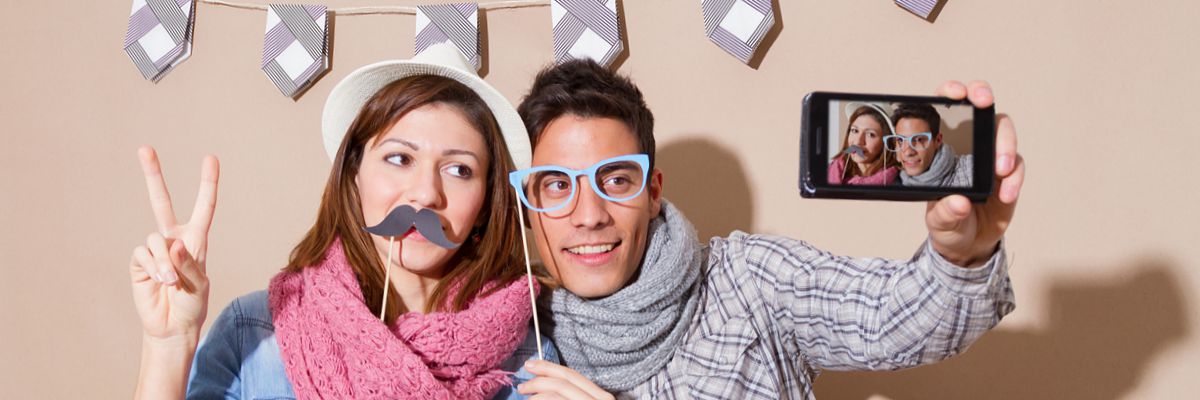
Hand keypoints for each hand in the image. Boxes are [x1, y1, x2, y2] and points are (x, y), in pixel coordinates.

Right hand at [129, 146, 218, 341]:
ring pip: (155, 240)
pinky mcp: (139, 261)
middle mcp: (174, 239)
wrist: (172, 326)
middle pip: (161, 202)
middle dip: (153, 175)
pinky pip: (143, 253)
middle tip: (144, 148)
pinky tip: (159, 281)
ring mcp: (155, 249)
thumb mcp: (199, 284)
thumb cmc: (192, 304)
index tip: (210, 158)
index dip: (207, 183)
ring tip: (172, 282)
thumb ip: (188, 263)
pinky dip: (153, 267)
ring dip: (165, 262)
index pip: (204, 207)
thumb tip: (173, 244)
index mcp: (196, 239)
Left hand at [516, 360, 613, 399]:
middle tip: (522, 385)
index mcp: (601, 397)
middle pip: (565, 381)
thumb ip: (571, 395)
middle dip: (539, 379)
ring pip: (558, 391)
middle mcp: (600, 399)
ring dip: (537, 393)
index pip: (572, 375)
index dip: (549, 368)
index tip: (531, 365)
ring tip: (526, 398)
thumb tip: (545, 387)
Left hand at [926, 81, 1023, 266]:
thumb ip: (944, 212)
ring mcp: (991, 157)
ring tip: (1000, 171)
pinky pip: (1018, 166)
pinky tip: (1005, 194)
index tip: (954, 92)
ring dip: (1005, 145)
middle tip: (983, 102)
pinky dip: (1015, 179)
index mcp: (944, 148)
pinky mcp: (1010, 174)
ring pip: (1005, 132)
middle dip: (982, 96)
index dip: (951, 93)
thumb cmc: (947, 223)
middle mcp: (970, 146)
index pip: (947, 110)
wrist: (968, 244)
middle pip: (981, 109)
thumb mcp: (938, 221)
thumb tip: (958, 202)